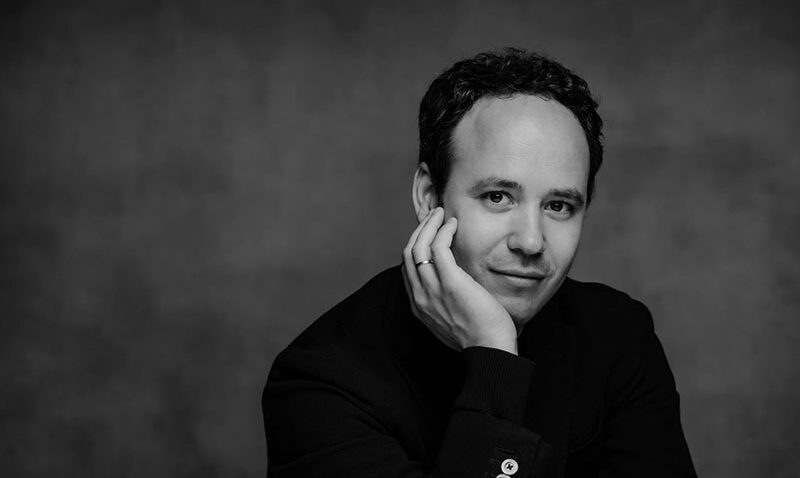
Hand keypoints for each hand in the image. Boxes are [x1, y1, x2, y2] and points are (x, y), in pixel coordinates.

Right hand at [401, 207, 517, 354]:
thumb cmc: (481, 336)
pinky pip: (438, 248)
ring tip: (441, 214)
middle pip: (408, 253)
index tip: (430, 233)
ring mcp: (432, 290)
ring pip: (418, 247)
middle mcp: (420, 297)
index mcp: (419, 306)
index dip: (417, 245)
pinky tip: (453, 224)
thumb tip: (456, 283)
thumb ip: (447, 301)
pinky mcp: (450, 283)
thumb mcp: (454, 318)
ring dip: (428, 225)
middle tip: (434, 217)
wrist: (491, 351)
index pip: (408, 268)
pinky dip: (442, 231)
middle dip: (419, 231)